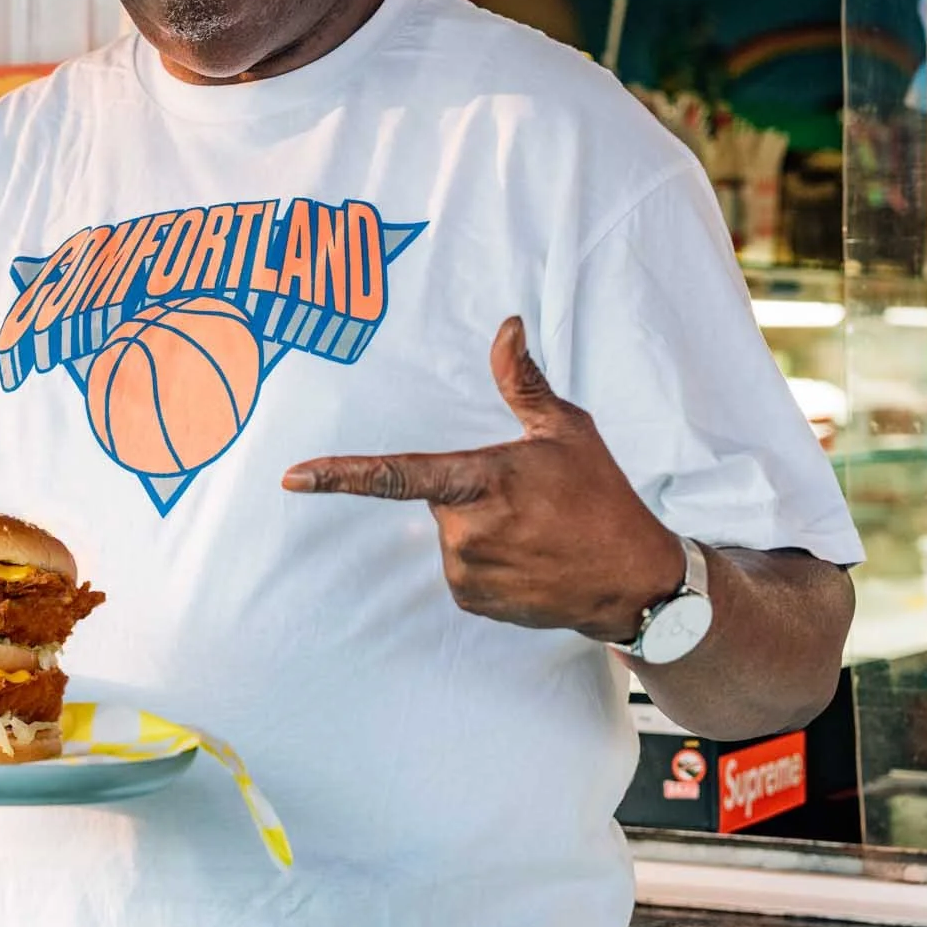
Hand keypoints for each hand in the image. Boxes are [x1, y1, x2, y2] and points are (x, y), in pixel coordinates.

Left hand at [282, 317, 685, 639]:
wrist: (633, 579)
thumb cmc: (602, 496)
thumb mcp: (567, 429)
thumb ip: (522, 381)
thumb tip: (506, 325)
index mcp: (482, 480)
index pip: (396, 475)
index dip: (340, 475)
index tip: (293, 477)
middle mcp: (467, 530)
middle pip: (439, 500)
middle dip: (471, 494)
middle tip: (529, 501)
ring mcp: (468, 572)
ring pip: (450, 537)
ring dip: (481, 530)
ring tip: (536, 533)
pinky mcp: (473, 602)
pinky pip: (461, 571)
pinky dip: (487, 562)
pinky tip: (529, 560)